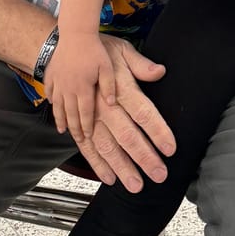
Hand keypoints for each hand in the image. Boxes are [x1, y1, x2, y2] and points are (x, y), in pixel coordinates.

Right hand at [45, 33, 116, 146]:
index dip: (86, 127)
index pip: (85, 113)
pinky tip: (52, 106)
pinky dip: (51, 101)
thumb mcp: (107, 66)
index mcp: (83, 88)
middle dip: (74, 128)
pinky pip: (49, 91)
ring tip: (62, 129)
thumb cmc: (94, 48)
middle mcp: (69, 88)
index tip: (87, 137)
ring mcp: (58, 82)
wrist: (75, 32)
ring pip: (58, 105)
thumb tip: (112, 104)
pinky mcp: (52, 74)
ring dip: (60, 119)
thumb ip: (110, 86)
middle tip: (77, 139)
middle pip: (70, 113)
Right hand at [52, 36, 174, 193]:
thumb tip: (159, 71)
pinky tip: (109, 178)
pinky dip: (97, 164)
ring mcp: (88, 116)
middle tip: (159, 175)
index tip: (170, 148)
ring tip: (135, 185)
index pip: (143, 112)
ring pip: (106, 146)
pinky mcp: (77, 122)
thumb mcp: (121, 50)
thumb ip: (140, 64)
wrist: (64, 50)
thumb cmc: (98, 50)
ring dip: (121, 167)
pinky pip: (86, 147)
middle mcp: (103, 105)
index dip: (157, 131)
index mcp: (118, 87)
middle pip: (127, 135)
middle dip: (144, 157)